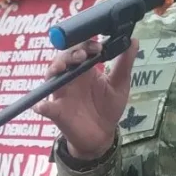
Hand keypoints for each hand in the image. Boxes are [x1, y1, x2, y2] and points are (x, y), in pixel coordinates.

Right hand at [34, 38, 138, 159]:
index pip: (81, 49)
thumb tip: (133, 40)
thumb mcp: (120, 84)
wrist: (103, 135)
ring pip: (51, 76)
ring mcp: (62, 93)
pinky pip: (46, 107)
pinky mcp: (57, 111)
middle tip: (82, 56)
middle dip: (70, 53)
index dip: (86, 45)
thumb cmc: (109, 107)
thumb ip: (125, 63)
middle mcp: (72, 77)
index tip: (98, 48)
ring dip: (54, 69)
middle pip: (64, 58)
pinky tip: (42, 106)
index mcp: (86, 69)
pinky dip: (42, 106)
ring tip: (61, 67)